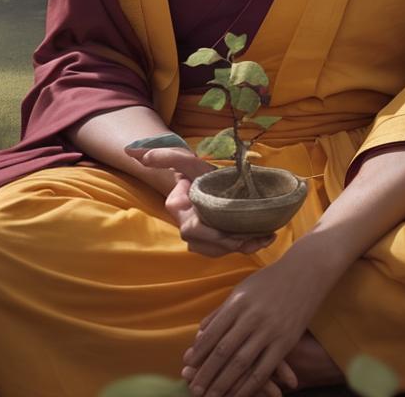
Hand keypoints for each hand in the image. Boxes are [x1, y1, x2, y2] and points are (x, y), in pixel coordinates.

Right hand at [128, 148, 276, 258]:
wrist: (204, 179)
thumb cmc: (195, 170)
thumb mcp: (186, 160)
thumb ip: (166, 156)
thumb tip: (138, 155)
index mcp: (178, 209)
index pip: (193, 229)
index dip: (214, 234)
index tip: (236, 230)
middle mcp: (186, 227)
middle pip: (209, 244)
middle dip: (233, 243)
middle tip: (257, 234)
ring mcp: (200, 237)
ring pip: (220, 250)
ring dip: (244, 245)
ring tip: (265, 235)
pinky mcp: (213, 241)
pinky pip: (228, 249)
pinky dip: (248, 245)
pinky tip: (266, 237)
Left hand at [181, 256, 329, 396]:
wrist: (306, 271)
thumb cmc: (271, 279)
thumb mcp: (243, 288)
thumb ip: (222, 311)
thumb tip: (200, 332)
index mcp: (238, 302)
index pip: (213, 332)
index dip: (199, 352)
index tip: (187, 365)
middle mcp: (252, 317)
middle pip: (223, 351)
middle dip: (206, 373)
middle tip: (193, 389)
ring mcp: (269, 330)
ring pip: (241, 364)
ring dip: (223, 384)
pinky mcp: (285, 342)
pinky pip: (263, 370)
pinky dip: (248, 386)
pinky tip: (237, 395)